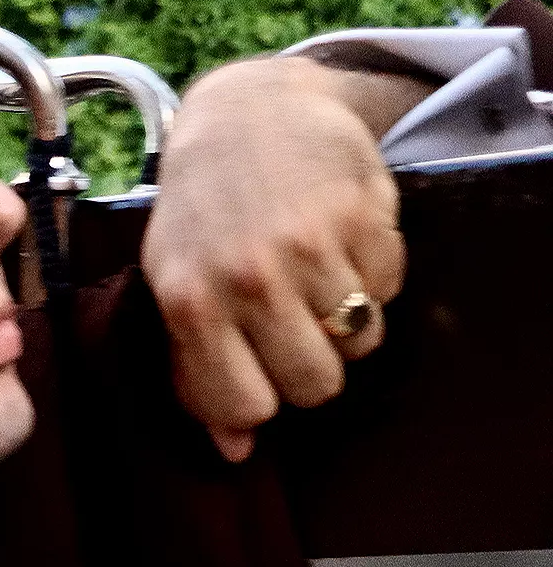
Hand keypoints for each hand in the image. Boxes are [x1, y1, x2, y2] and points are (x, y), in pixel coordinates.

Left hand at [143, 55, 413, 461]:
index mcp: (189, 302)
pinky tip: (339, 244)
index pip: (245, 406)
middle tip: (294, 329)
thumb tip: (235, 453)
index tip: (256, 375)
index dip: (258, 402)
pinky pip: (391, 288)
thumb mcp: (175, 286)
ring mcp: (310, 244)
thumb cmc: (201, 214)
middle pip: (315, 386)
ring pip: (360, 343)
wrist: (248, 113)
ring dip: (346, 324)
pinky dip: (374, 276)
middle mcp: (249, 276)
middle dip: (312, 368)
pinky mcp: (363, 214)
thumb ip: (197, 372)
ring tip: (316, 283)